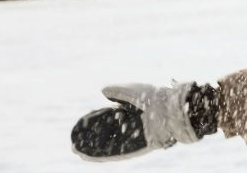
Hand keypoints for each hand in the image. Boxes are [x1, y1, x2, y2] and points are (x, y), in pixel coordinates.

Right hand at [71, 81, 200, 160]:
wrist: (171, 109)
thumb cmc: (154, 97)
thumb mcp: (132, 90)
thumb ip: (118, 91)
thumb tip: (103, 91)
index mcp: (135, 110)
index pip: (112, 117)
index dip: (98, 120)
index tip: (83, 122)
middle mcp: (136, 124)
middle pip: (110, 132)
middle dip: (93, 137)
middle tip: (75, 141)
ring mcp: (138, 136)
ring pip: (112, 144)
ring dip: (94, 149)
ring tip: (76, 150)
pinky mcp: (142, 146)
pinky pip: (121, 153)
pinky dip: (105, 155)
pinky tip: (89, 156)